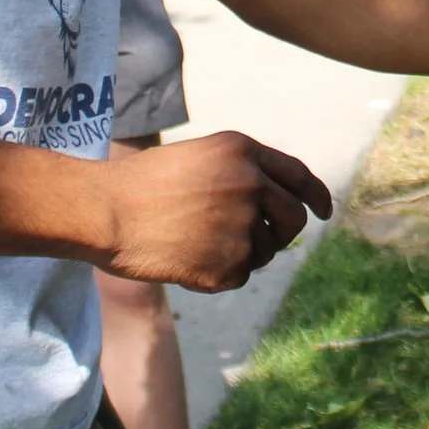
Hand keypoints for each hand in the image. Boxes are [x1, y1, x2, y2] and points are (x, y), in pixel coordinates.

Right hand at [98, 131, 332, 292]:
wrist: (105, 211)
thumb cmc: (141, 185)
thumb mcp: (198, 159)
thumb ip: (241, 173)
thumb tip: (281, 204)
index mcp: (242, 151)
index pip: (298, 176)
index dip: (316, 195)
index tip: (324, 210)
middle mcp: (251, 184)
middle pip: (292, 218)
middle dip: (283, 233)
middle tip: (262, 240)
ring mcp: (243, 225)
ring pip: (265, 251)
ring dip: (241, 254)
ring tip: (197, 244)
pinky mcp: (230, 263)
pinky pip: (240, 276)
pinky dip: (219, 275)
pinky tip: (187, 260)